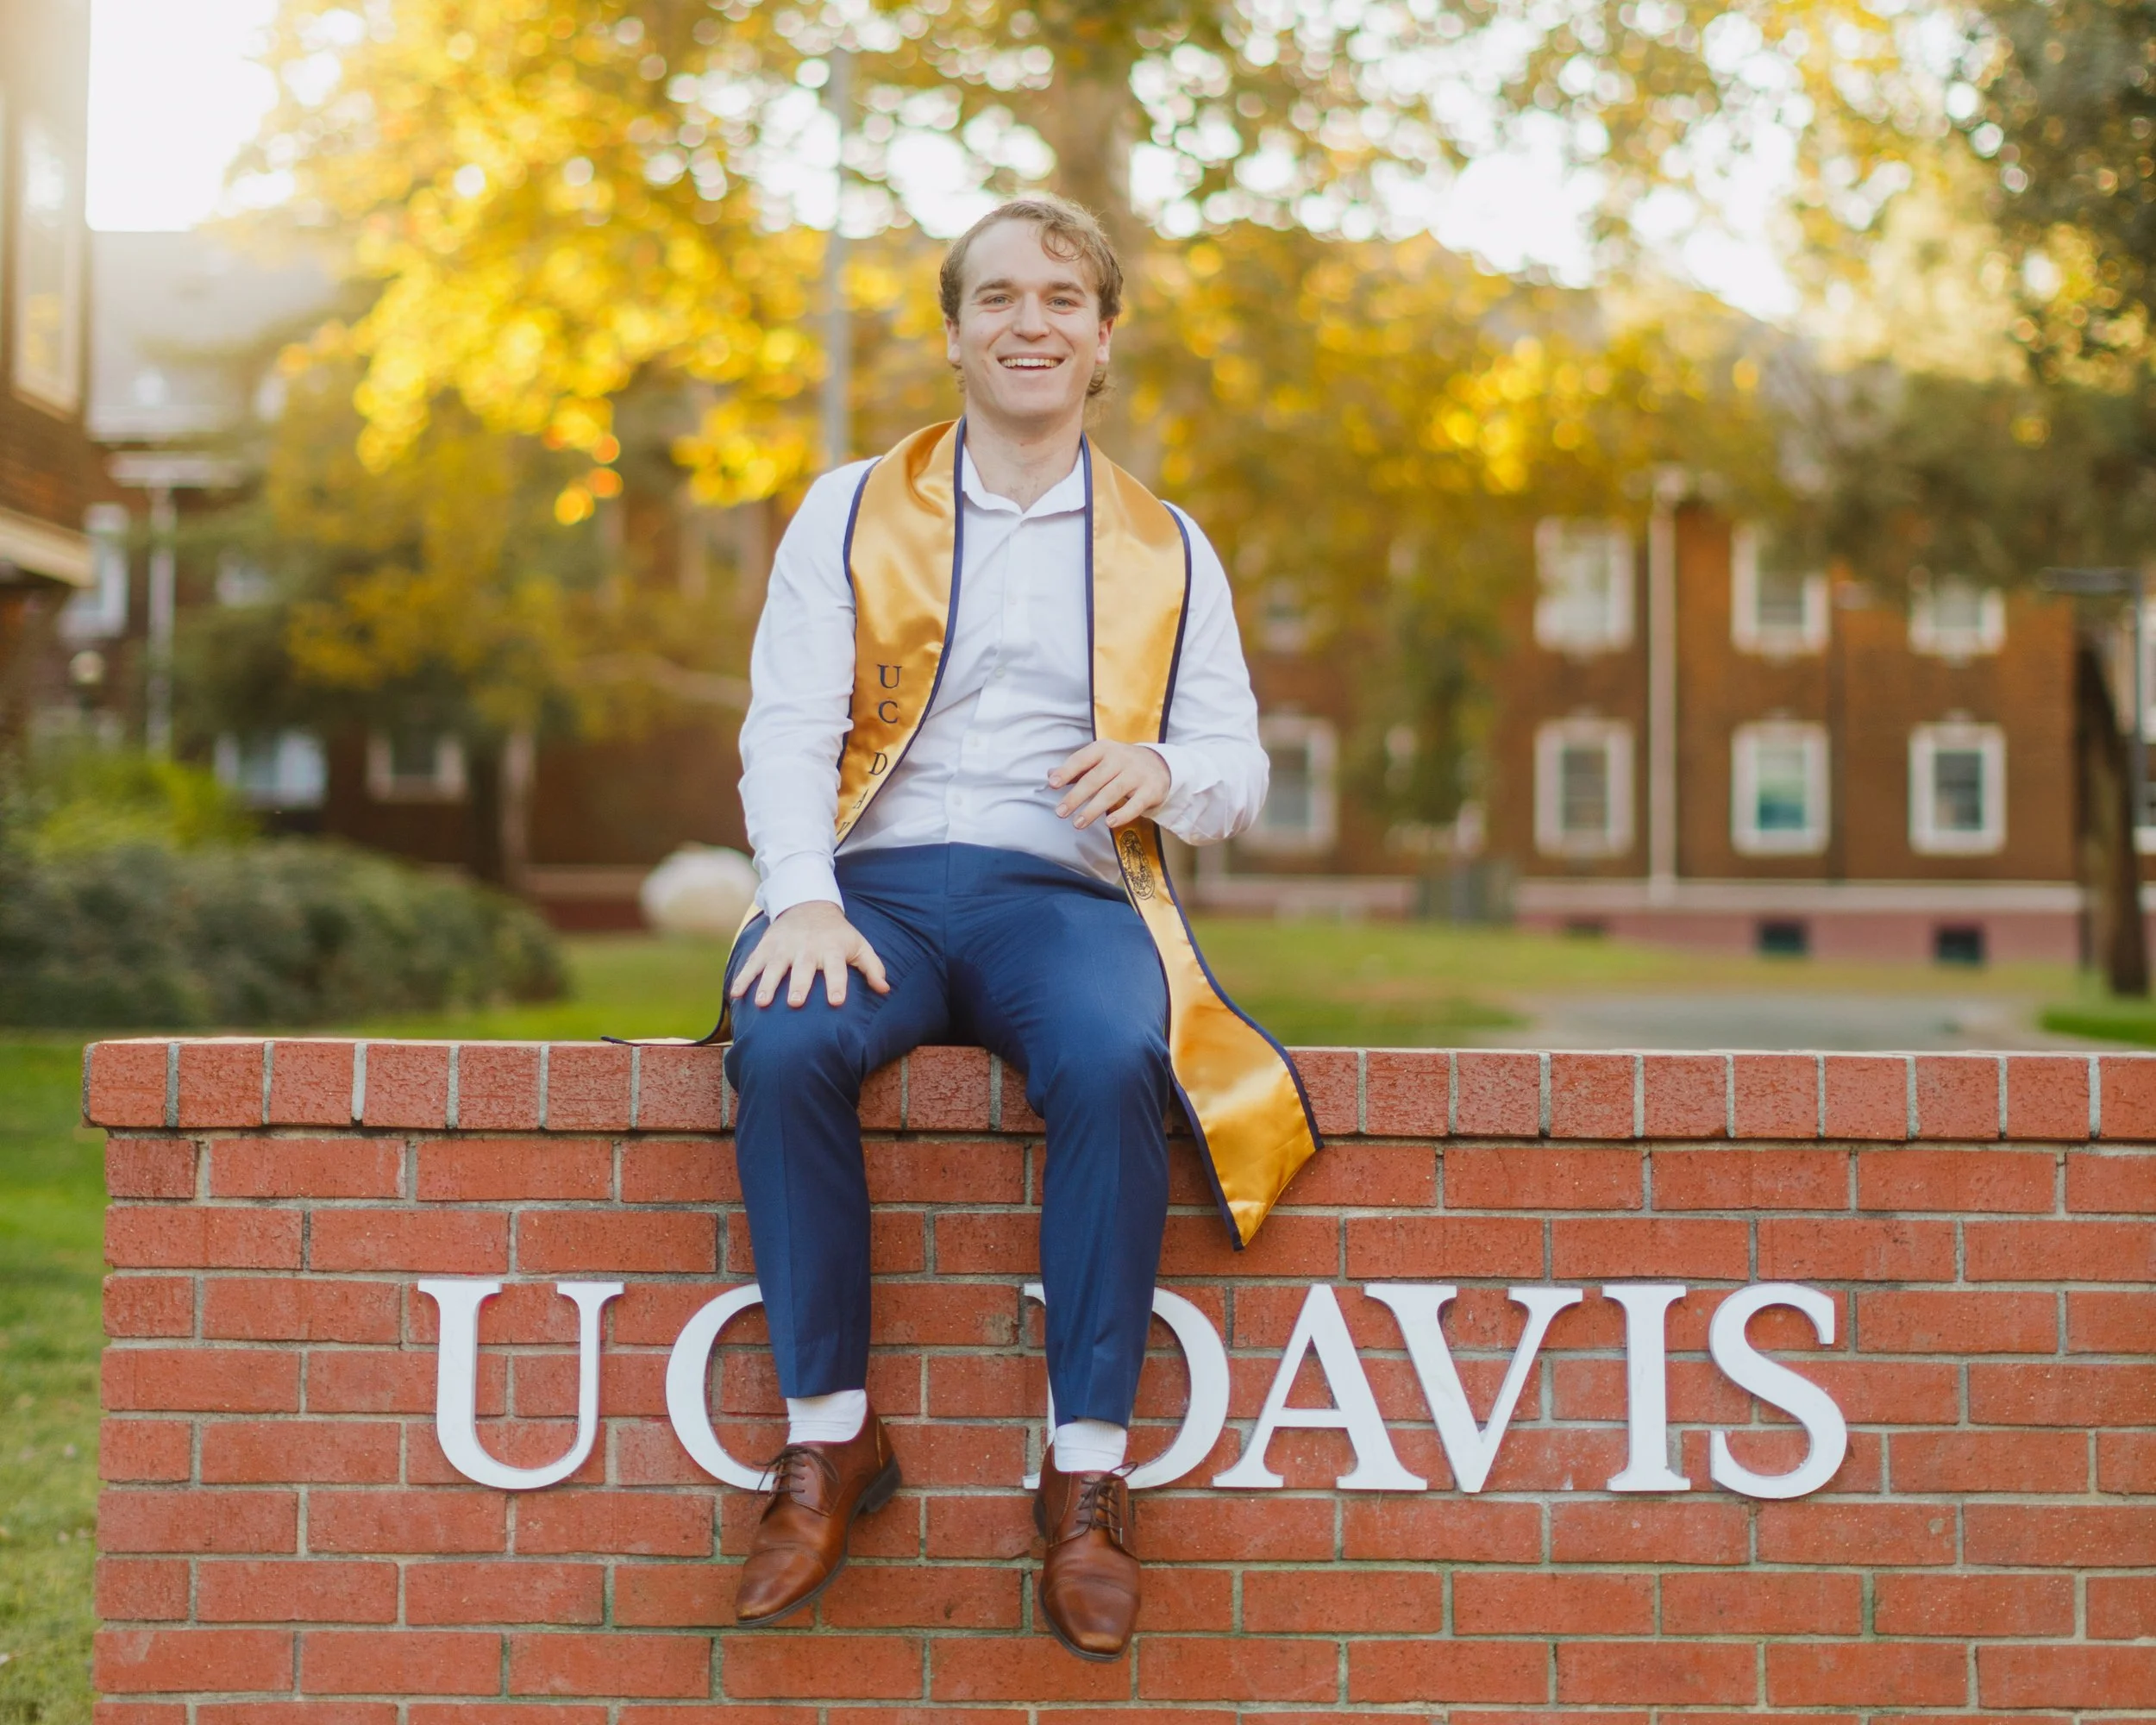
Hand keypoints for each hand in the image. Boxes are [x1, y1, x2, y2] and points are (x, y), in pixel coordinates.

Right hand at [729, 901, 890, 1009]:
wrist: (808, 903)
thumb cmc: (837, 933)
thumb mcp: (859, 944)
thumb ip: (872, 967)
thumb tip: (885, 990)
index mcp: (831, 949)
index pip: (836, 968)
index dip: (837, 984)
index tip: (835, 1002)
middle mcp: (807, 948)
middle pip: (803, 969)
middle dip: (798, 985)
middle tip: (795, 1002)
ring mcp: (784, 947)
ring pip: (775, 967)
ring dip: (767, 984)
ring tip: (762, 1003)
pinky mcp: (766, 946)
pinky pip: (753, 963)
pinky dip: (743, 978)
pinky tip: (735, 994)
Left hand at [1049, 741, 1170, 830]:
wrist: (1159, 764)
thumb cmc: (1120, 765)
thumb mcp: (1099, 761)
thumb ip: (1076, 769)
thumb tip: (1050, 775)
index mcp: (1104, 749)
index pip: (1082, 759)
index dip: (1067, 771)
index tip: (1053, 785)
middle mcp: (1121, 758)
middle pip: (1095, 779)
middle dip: (1076, 796)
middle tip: (1060, 813)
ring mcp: (1137, 774)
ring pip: (1112, 792)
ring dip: (1093, 809)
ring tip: (1078, 823)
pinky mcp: (1151, 790)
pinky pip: (1136, 804)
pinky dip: (1123, 814)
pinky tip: (1109, 823)